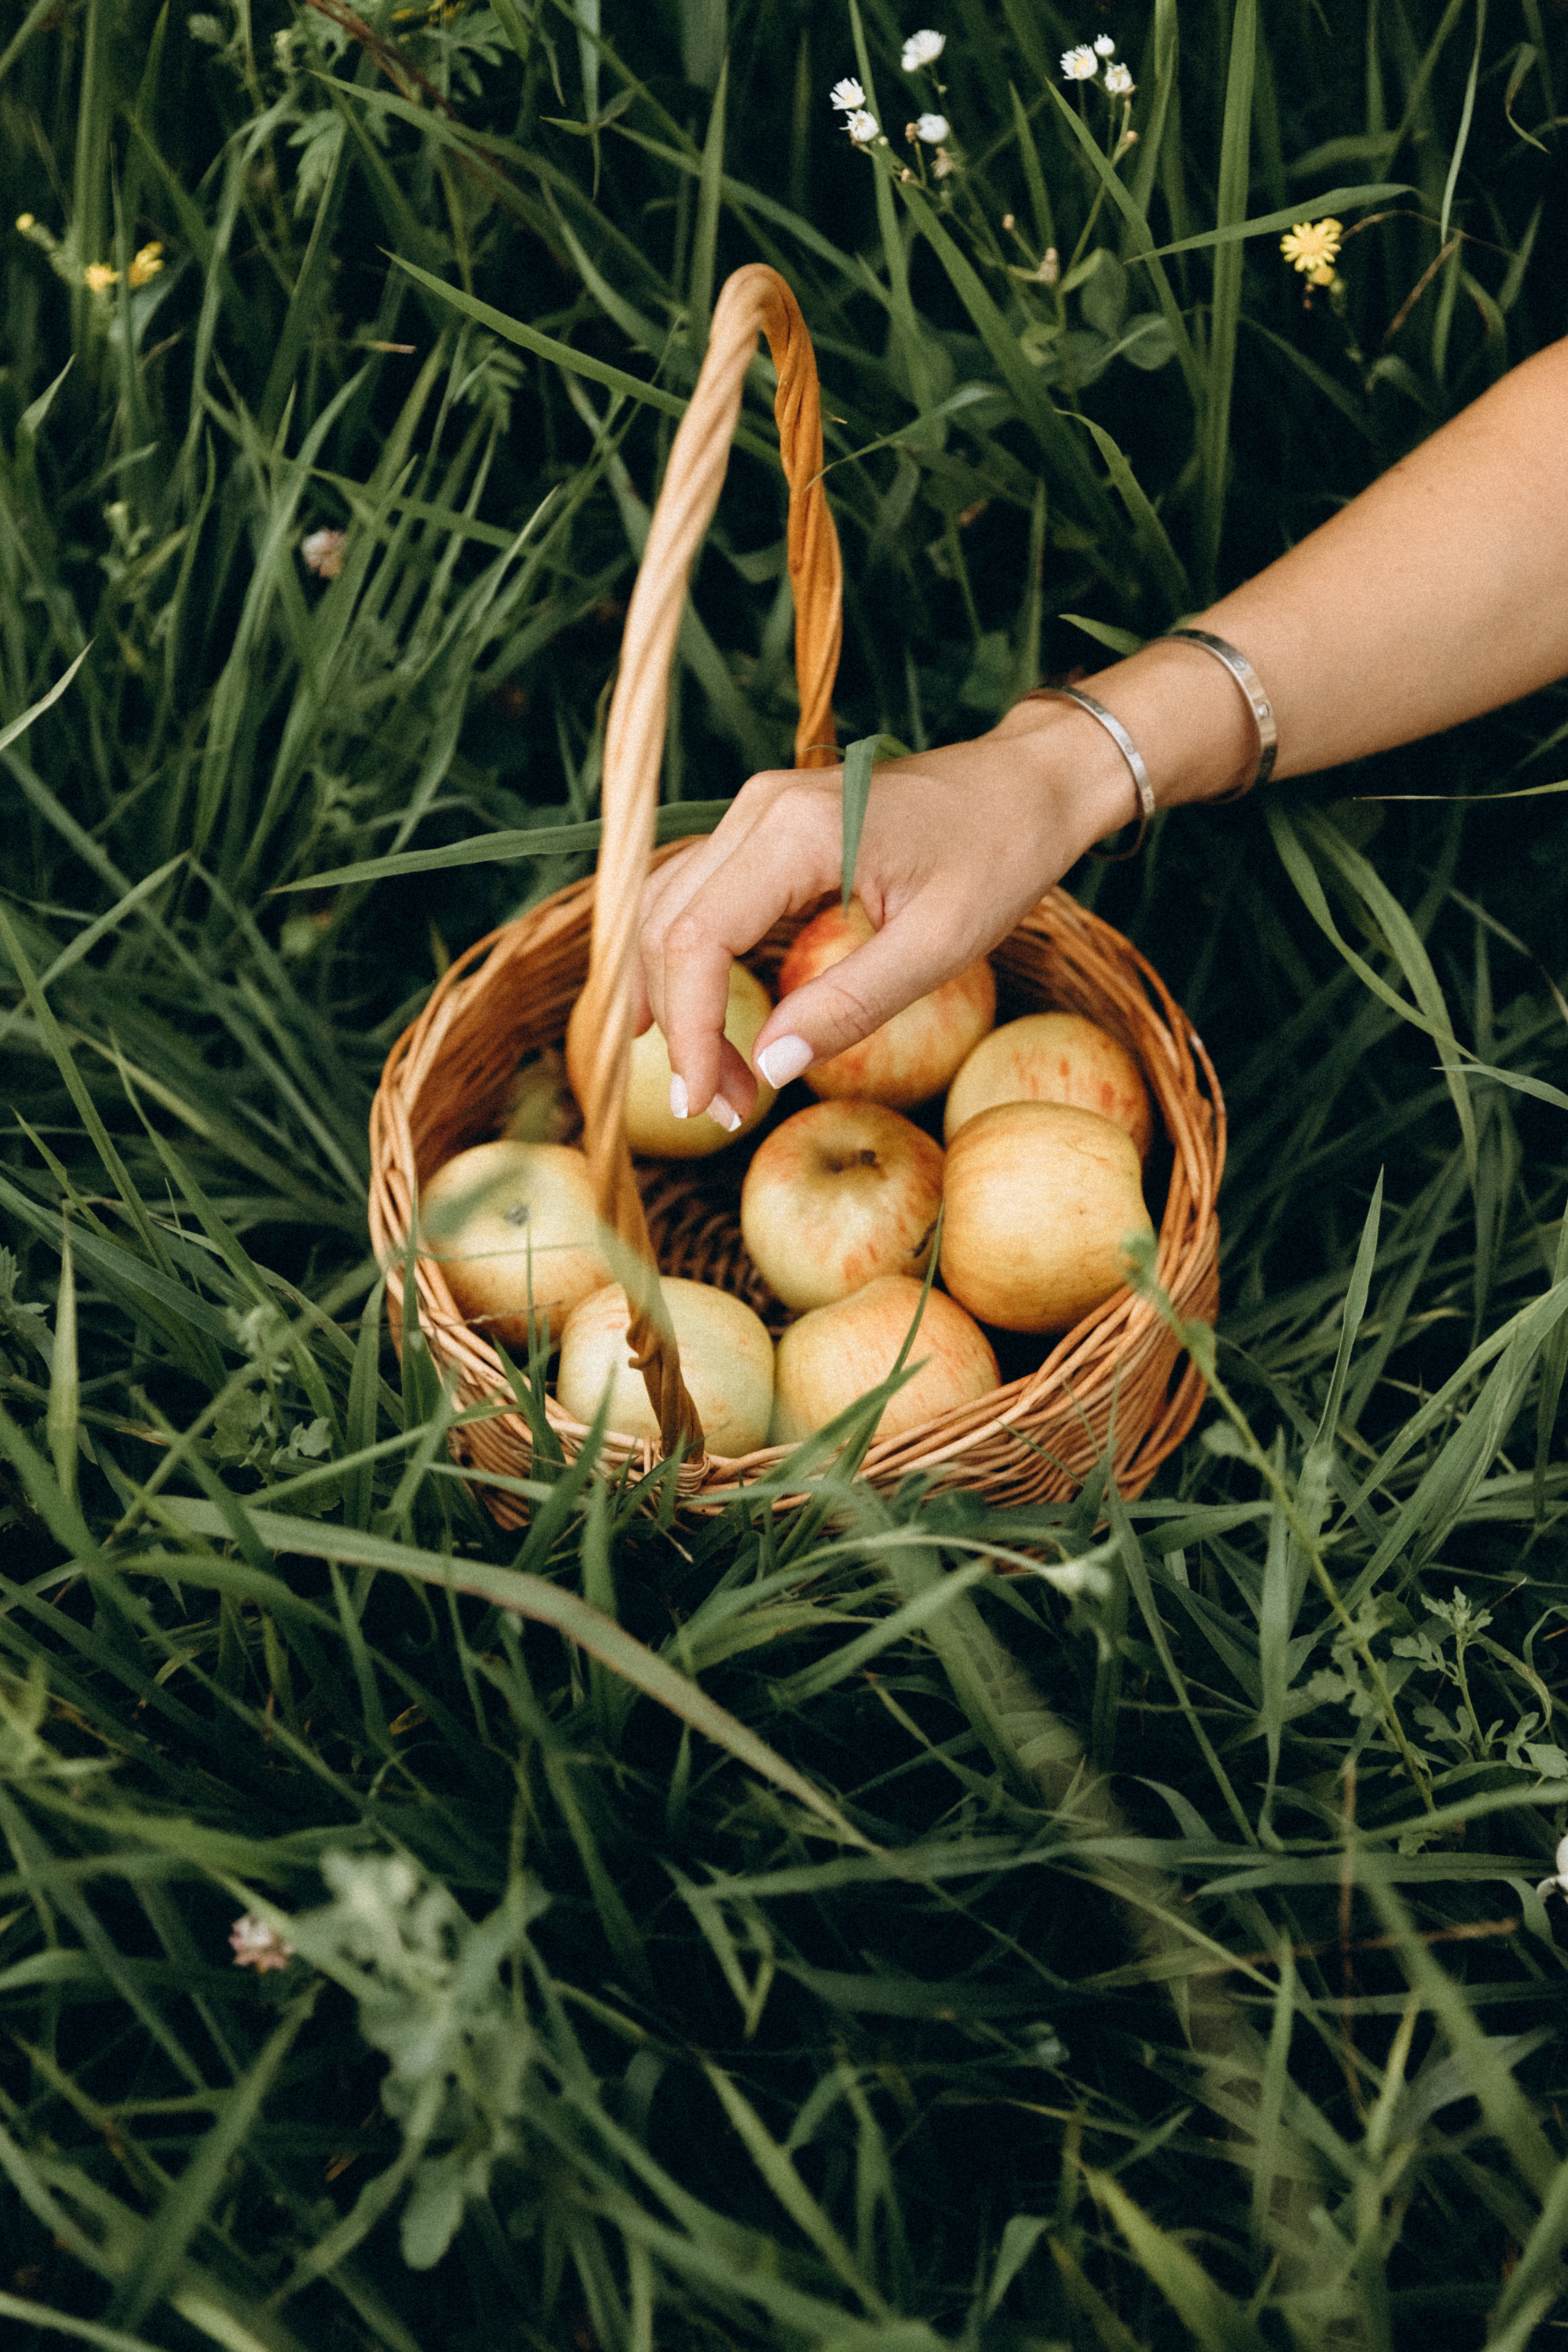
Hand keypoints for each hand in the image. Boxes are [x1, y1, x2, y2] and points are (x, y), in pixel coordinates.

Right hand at [634, 698, 1138, 1125]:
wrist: (1026, 783)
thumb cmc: (998, 854)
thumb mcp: (941, 944)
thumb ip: (852, 1003)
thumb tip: (769, 1066)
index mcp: (797, 832)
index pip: (697, 939)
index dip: (689, 1030)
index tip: (705, 1103)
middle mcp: (759, 809)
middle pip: (669, 927)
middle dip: (682, 1028)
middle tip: (726, 1105)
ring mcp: (757, 811)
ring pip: (671, 911)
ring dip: (678, 1000)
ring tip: (719, 1078)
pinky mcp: (765, 826)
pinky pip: (698, 896)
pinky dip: (691, 963)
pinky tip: (697, 1019)